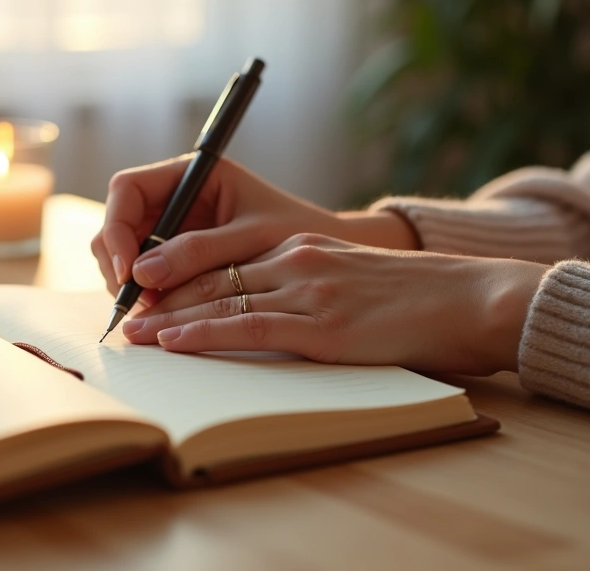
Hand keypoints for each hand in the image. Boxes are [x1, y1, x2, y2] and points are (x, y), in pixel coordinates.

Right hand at [90, 156, 418, 301]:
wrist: (333, 255)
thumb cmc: (300, 232)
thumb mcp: (250, 239)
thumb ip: (197, 252)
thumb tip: (141, 274)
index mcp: (192, 174)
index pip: (127, 189)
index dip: (117, 228)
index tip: (127, 269)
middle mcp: (176, 198)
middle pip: (119, 224)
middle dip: (119, 262)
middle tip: (135, 301)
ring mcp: (174, 229)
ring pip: (127, 253)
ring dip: (130, 283)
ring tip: (153, 312)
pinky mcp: (180, 258)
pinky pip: (147, 275)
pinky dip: (148, 295)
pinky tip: (163, 314)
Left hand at [121, 234, 547, 374]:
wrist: (468, 299)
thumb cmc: (413, 298)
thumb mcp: (349, 278)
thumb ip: (306, 285)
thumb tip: (263, 312)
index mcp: (300, 248)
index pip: (223, 261)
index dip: (178, 278)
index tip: (146, 294)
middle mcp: (296, 262)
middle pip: (211, 278)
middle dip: (160, 297)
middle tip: (121, 314)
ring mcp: (307, 292)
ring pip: (219, 302)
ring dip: (168, 320)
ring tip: (133, 334)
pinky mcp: (321, 327)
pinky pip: (247, 329)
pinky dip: (203, 335)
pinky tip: (173, 341)